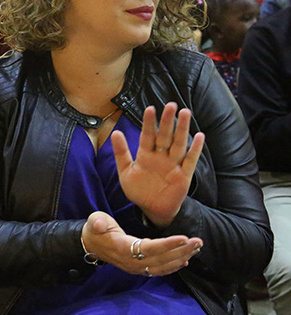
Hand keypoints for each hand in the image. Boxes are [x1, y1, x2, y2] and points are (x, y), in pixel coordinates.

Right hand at [82, 212, 201, 276]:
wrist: (90, 245)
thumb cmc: (95, 230)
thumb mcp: (94, 221)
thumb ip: (97, 222)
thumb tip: (98, 223)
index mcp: (122, 249)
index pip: (150, 248)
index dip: (168, 244)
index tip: (184, 238)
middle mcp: (131, 262)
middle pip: (161, 259)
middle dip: (182, 251)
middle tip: (198, 242)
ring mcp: (135, 267)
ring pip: (163, 266)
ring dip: (182, 258)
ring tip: (196, 248)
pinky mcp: (139, 268)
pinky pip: (159, 270)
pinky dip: (173, 266)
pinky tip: (185, 260)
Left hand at [111, 103, 204, 227]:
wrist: (152, 209)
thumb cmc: (138, 190)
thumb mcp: (125, 172)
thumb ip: (121, 153)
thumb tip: (115, 132)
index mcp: (145, 155)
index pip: (147, 135)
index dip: (149, 123)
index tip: (150, 108)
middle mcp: (160, 157)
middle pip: (165, 136)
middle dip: (167, 121)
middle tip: (170, 105)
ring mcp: (173, 165)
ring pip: (178, 144)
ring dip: (182, 129)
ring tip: (185, 113)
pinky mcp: (183, 175)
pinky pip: (190, 160)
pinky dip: (195, 149)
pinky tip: (199, 136)